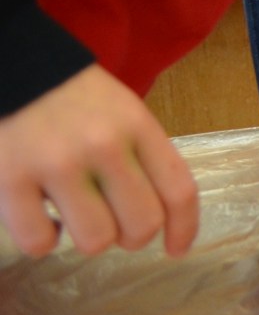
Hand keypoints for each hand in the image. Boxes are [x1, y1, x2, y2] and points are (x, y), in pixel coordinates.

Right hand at [0, 65, 199, 257]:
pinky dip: (42, 241)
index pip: (178, 190)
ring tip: (73, 214)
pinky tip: (39, 215)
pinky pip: (39, 242)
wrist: (12, 65)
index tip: (176, 249)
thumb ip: (142, 155)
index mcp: (137, 125)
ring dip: (87, 238)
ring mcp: (56, 163)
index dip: (184, 229)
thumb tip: (158, 218)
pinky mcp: (9, 179)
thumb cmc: (71, 98)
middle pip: (142, 223)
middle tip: (114, 224)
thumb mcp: (122, 111)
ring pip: (95, 240)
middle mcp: (103, 144)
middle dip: (132, 237)